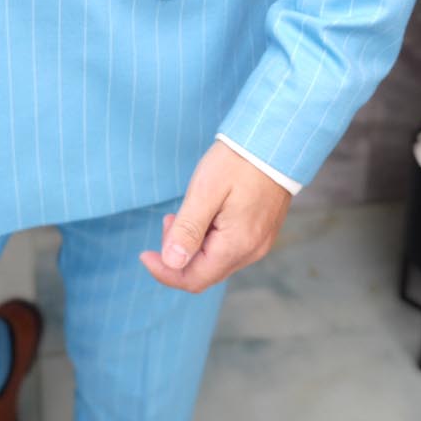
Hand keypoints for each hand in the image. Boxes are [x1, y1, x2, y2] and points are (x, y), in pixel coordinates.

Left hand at [138, 139, 292, 291]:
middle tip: (168, 220)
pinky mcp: (262, 233)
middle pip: (204, 274)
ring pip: (216, 262)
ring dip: (193, 246)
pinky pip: (229, 249)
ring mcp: (259, 243)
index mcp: (236, 245)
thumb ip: (188, 229)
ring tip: (183, 214)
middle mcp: (251, 251)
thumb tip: (171, 262)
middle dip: (178, 255)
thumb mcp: (205, 191)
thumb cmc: (238, 161)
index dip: (165, 271)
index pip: (193, 279)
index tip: (144, 253)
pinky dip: (210, 240)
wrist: (276, 141)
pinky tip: (205, 215)